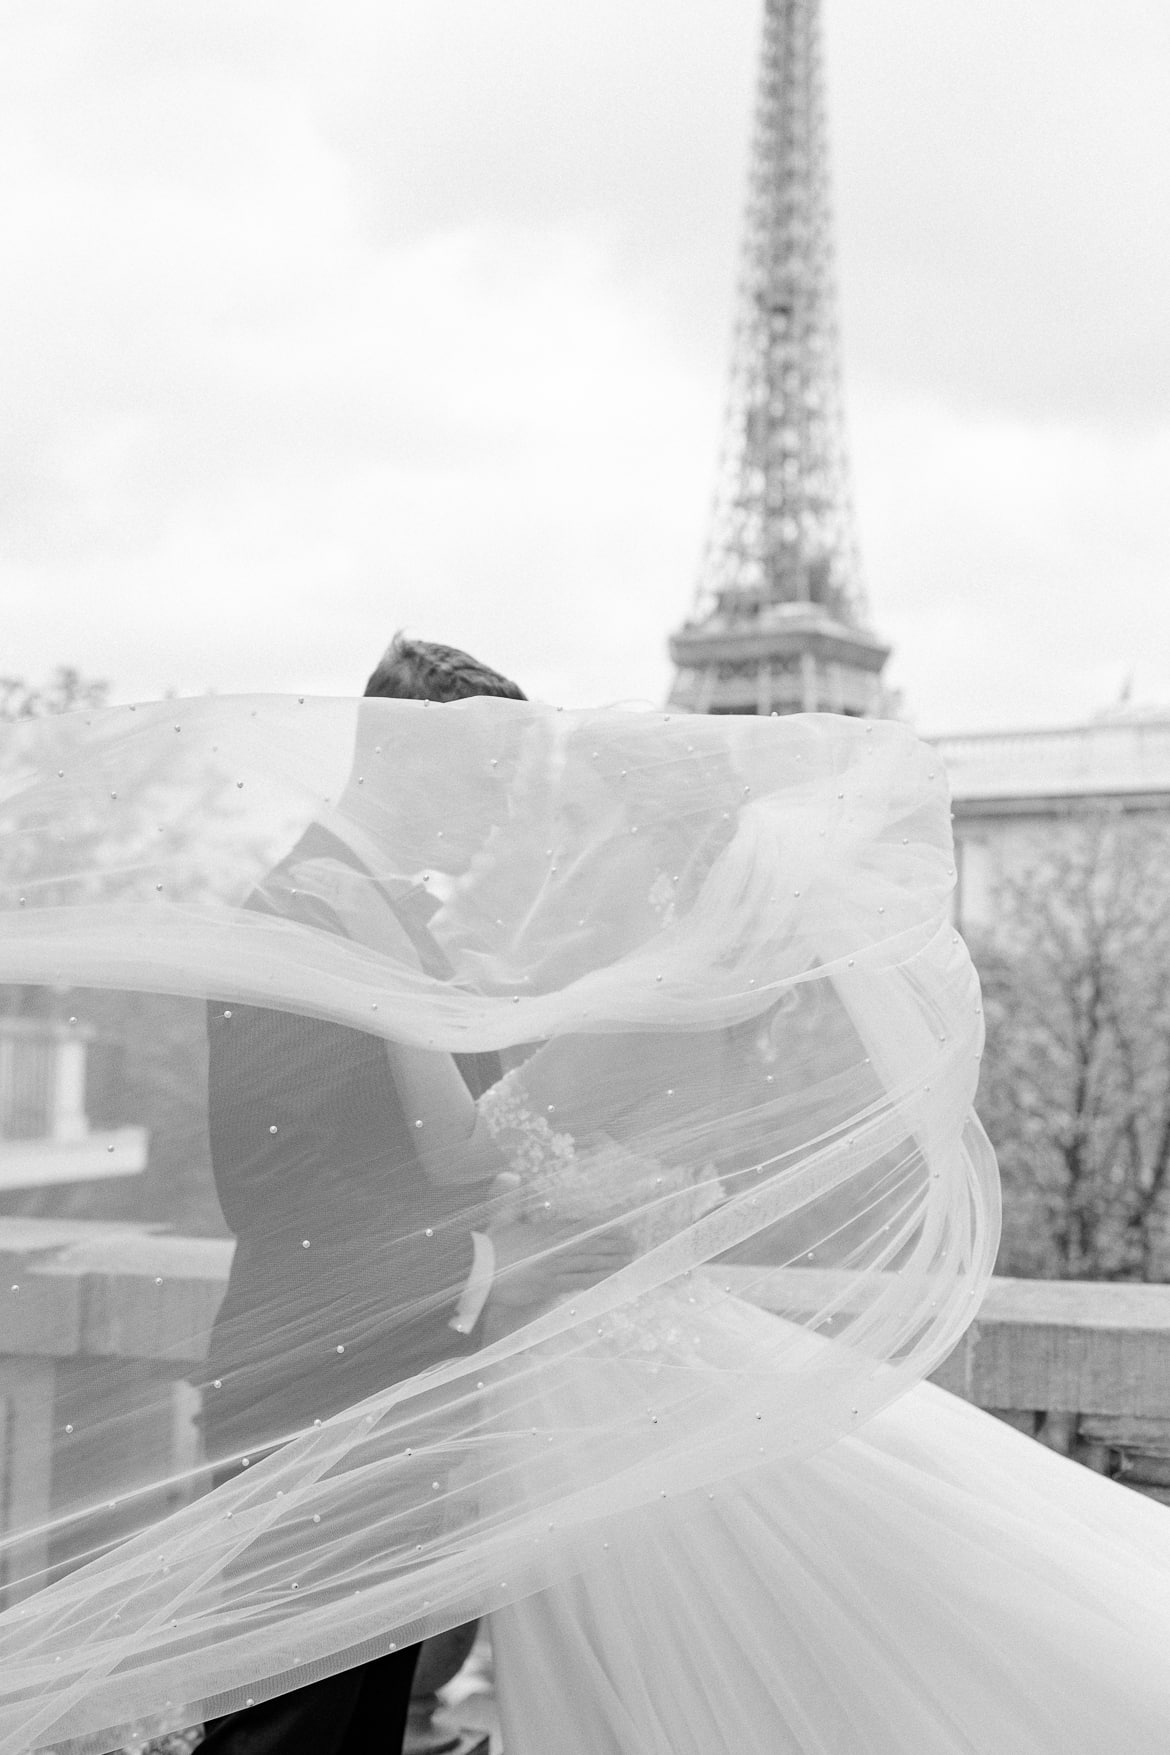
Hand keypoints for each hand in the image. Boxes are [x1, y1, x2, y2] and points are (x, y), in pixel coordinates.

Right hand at [484, 1174, 634, 1318]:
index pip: (579, 1226)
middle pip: (589, 1244)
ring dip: (610, 1261)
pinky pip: (577, 1282)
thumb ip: (509, 1196)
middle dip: (612, 1244)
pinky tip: (609, 1279)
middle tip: (633, 1243)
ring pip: (588, 1262)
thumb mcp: (500, 1217)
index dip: (601, 1226)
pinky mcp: (549, 1286)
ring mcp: (553, 1266)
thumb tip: (510, 1174)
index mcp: (545, 1230)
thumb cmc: (488, 1245)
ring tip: (628, 1260)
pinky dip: (595, 1280)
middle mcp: (554, 1247)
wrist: (476, 1269)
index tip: (618, 1225)